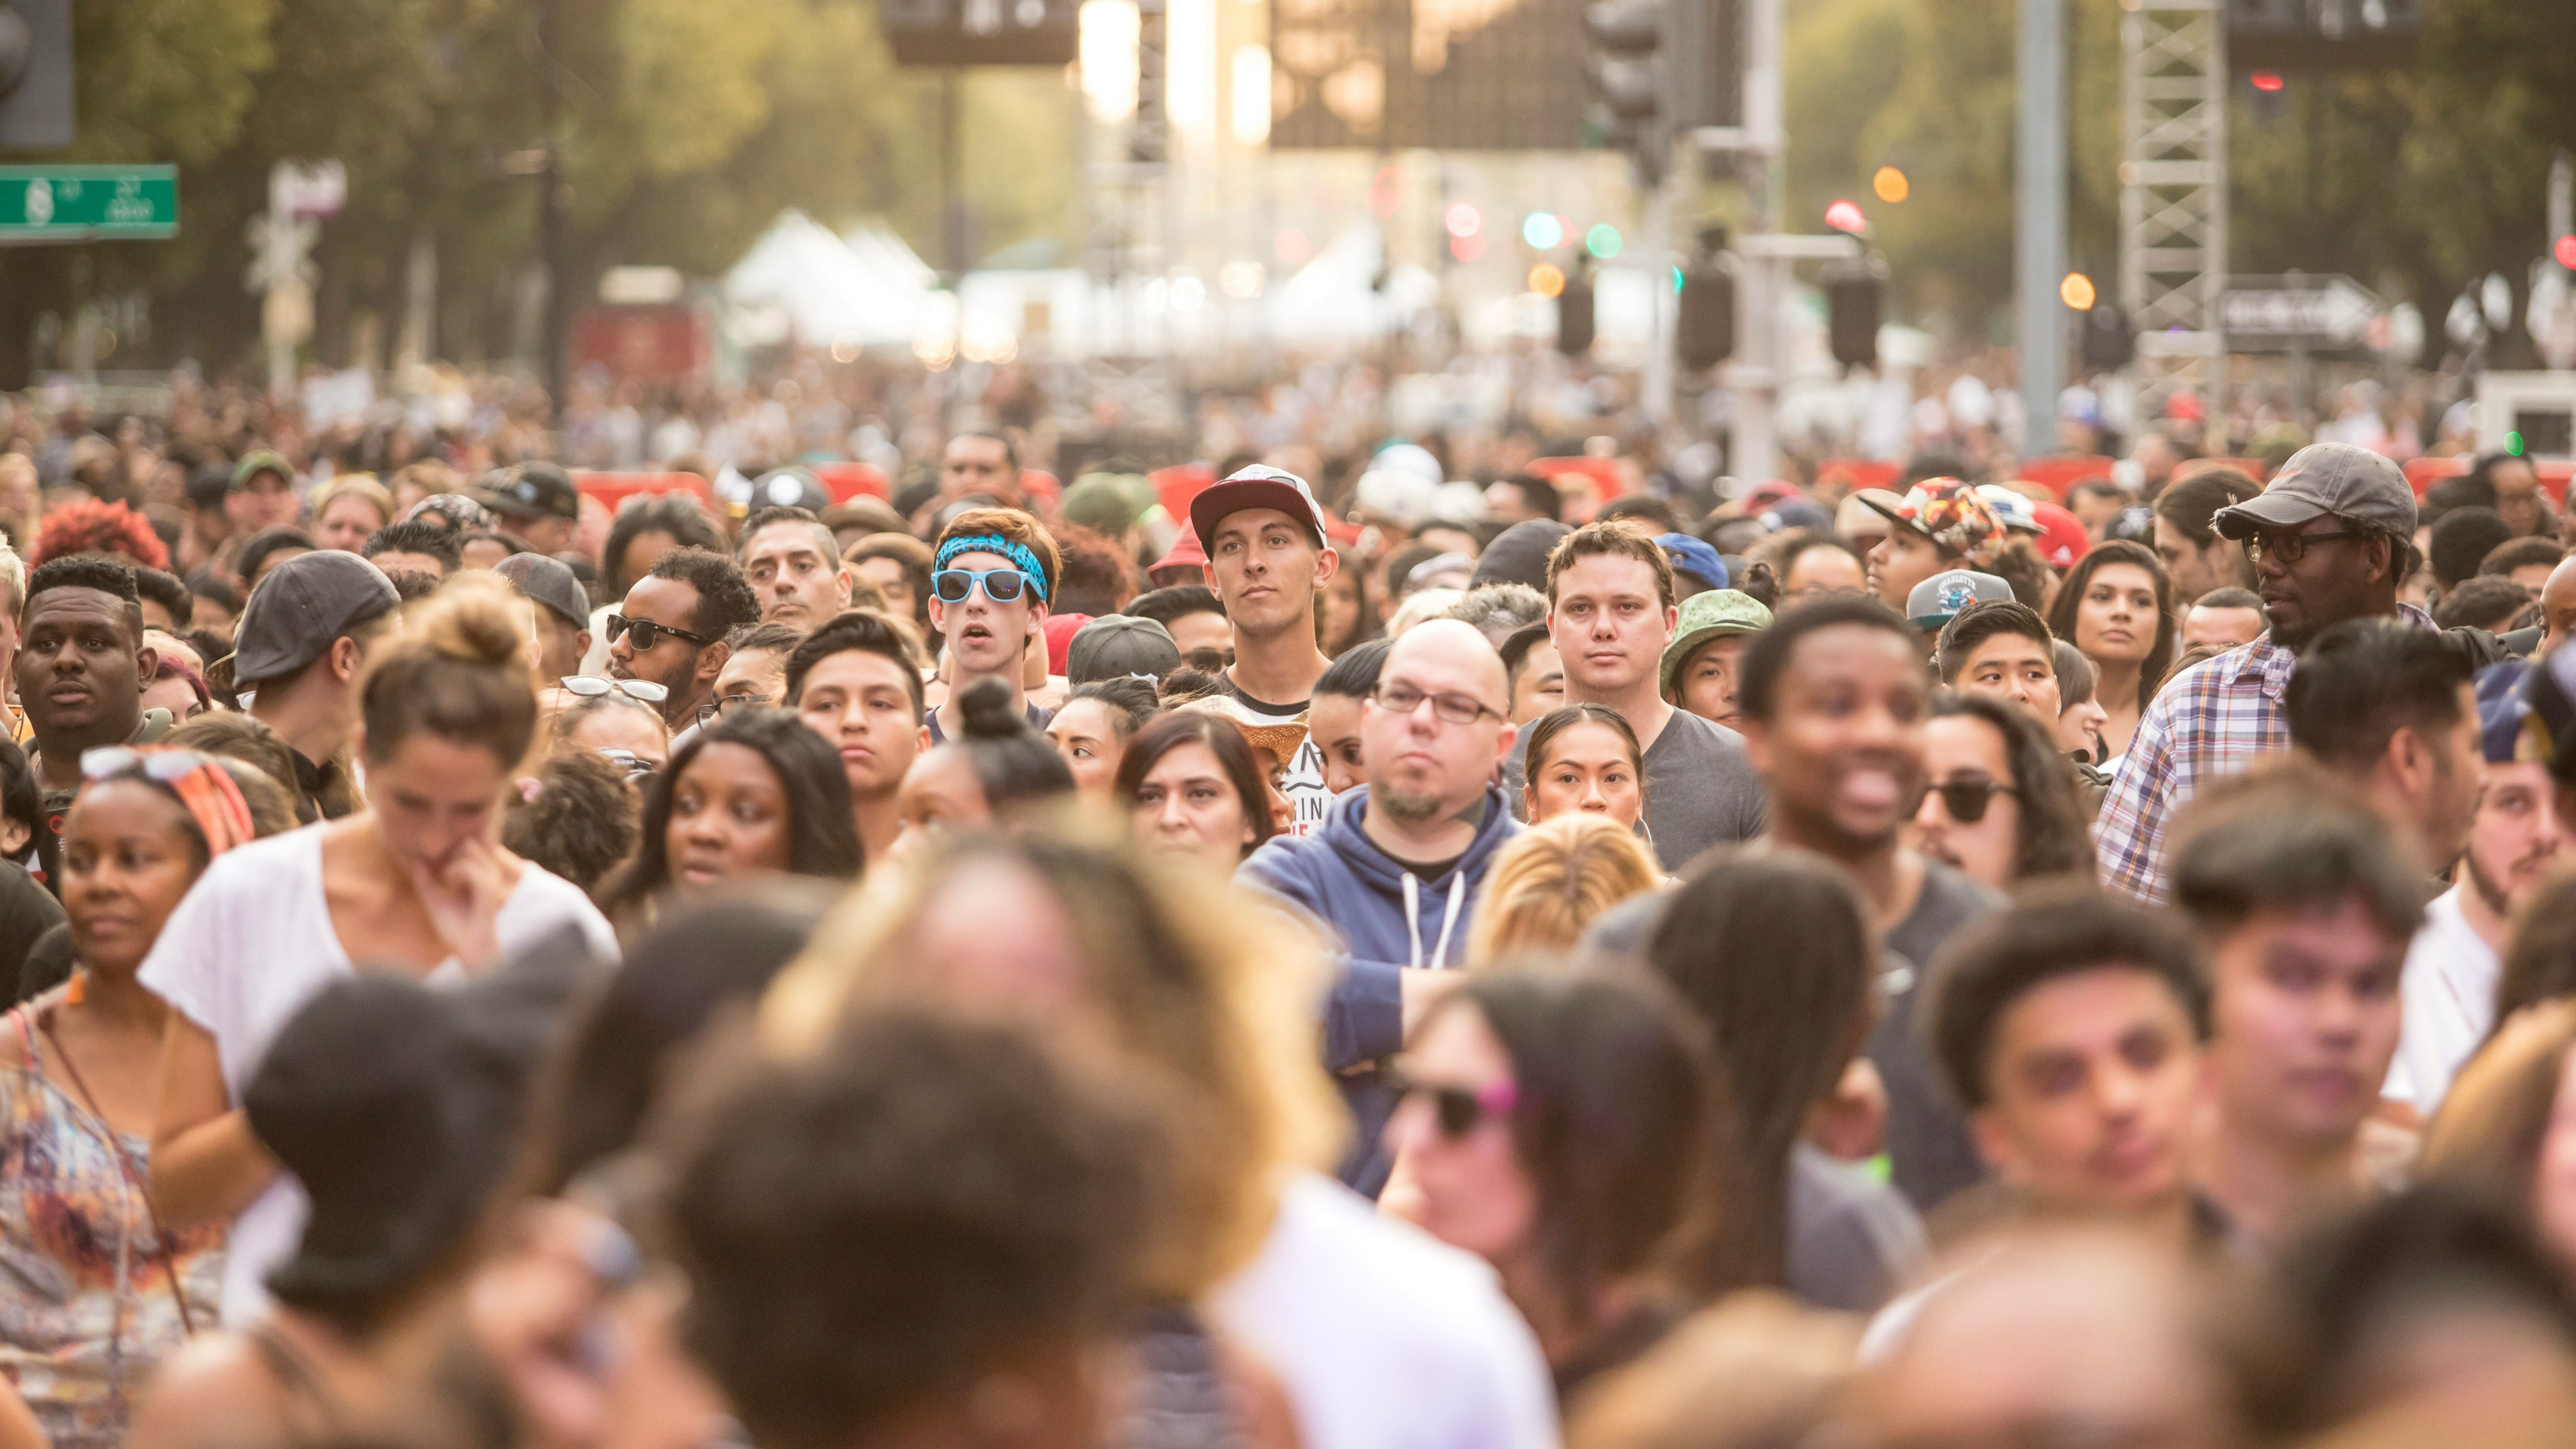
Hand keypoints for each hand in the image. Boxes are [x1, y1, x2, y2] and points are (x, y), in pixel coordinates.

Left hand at [412, 833, 507, 968]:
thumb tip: (415, 860)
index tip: (431, 860)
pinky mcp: (488, 889)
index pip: (467, 841)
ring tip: (446, 879)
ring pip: (468, 847)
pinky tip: (449, 884)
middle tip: (439, 871)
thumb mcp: (433, 899)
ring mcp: (490, 878)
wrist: (469, 950)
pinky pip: (468, 867)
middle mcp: (488, 871)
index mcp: (479, 871)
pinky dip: (454, 871)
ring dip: (451, 860)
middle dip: (448, 850)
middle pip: (466, 840)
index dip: (449, 845)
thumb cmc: (455, 926)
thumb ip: (425, 880)